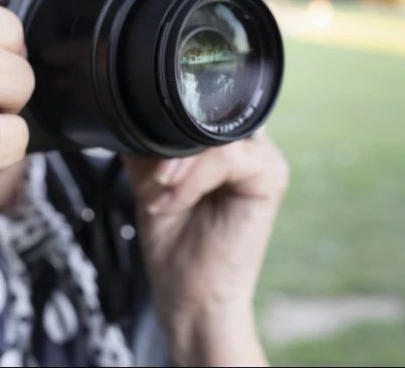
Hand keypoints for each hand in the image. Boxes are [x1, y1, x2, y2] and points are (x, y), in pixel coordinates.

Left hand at [123, 133, 288, 366]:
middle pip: (204, 116)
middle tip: (150, 182)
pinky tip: (174, 202)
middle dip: (168, 145)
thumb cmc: (174, 242)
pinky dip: (191, 178)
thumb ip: (151, 143)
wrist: (189, 296)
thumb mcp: (151, 179)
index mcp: (224, 142)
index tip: (136, 157)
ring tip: (160, 197)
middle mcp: (248, 145)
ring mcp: (264, 158)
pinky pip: (226, 156)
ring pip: (212, 134)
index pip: (194, 108)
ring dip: (177, 165)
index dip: (162, 123)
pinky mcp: (271, 177)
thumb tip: (132, 114)